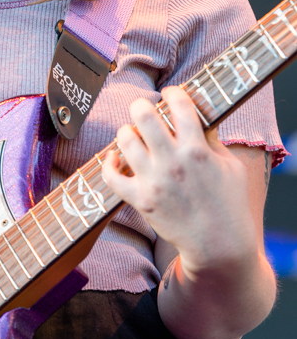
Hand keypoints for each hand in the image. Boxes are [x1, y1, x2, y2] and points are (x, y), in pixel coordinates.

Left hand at [101, 86, 257, 274]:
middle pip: (144, 116)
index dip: (173, 92)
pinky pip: (111, 176)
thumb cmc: (229, 204)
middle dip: (141, 106)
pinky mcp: (140, 200)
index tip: (171, 93)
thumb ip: (212, 141)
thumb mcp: (231, 167)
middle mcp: (173, 162)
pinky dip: (108, 163)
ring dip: (126, 132)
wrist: (219, 245)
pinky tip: (114, 157)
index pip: (179, 105)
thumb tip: (199, 119)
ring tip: (132, 134)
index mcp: (198, 150)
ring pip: (125, 140)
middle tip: (144, 110)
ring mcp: (154, 181)